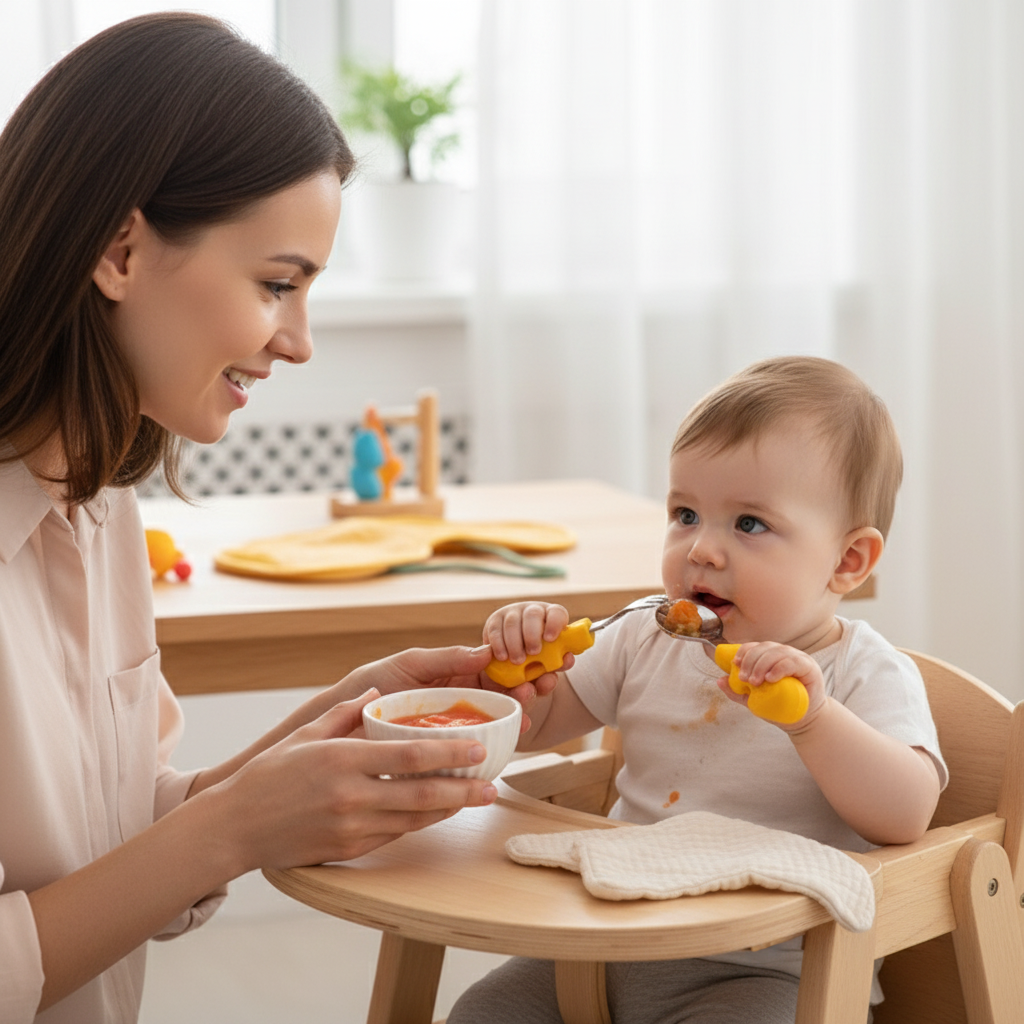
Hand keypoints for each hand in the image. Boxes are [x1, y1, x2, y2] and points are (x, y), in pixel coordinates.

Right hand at [209, 689, 498, 870]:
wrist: (234, 827)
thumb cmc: (268, 775)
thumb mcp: (306, 734)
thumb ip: (346, 713)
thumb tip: (379, 692)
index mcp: (344, 760)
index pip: (410, 756)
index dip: (449, 754)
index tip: (477, 748)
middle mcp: (352, 795)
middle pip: (422, 795)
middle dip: (463, 791)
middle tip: (492, 786)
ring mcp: (351, 827)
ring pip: (414, 820)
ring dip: (448, 810)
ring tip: (474, 799)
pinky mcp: (348, 849)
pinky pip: (394, 835)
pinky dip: (419, 824)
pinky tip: (436, 814)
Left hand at [337, 644, 542, 731]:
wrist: (336, 724)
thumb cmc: (368, 685)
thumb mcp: (409, 663)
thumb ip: (446, 658)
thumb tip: (485, 652)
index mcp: (450, 677)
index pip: (491, 671)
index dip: (515, 669)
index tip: (533, 668)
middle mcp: (453, 704)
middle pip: (499, 697)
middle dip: (523, 693)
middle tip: (537, 691)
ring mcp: (448, 730)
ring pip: (492, 724)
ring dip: (514, 719)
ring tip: (526, 718)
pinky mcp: (442, 756)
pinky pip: (473, 751)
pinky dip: (494, 747)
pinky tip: (508, 745)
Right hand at [482, 601, 574, 700]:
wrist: (511, 661)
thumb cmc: (536, 662)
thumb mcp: (547, 666)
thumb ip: (557, 666)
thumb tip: (566, 659)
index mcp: (551, 618)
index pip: (557, 613)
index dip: (555, 623)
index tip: (550, 639)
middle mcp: (533, 611)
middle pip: (533, 614)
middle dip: (532, 634)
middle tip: (533, 652)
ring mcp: (513, 613)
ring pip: (512, 621)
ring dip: (514, 642)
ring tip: (517, 661)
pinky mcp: (495, 621)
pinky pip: (495, 629)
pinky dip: (499, 644)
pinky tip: (502, 657)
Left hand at [717, 641, 825, 729]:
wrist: (802, 722)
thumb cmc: (779, 707)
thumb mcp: (753, 699)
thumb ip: (737, 690)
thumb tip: (719, 680)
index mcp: (771, 656)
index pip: (756, 646)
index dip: (744, 651)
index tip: (735, 664)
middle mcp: (784, 654)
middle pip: (764, 648)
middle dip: (750, 661)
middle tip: (745, 679)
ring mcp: (798, 659)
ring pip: (777, 652)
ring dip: (762, 665)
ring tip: (755, 681)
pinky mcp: (809, 668)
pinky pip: (792, 662)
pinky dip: (779, 668)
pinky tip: (770, 678)